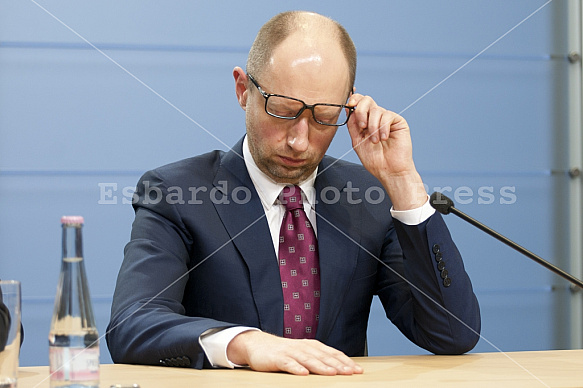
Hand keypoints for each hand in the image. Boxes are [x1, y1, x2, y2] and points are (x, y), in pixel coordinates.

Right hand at [226, 331, 362, 375]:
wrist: (258, 344)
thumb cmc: (284, 351)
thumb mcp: (303, 353)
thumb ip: (318, 359)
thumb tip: (338, 368)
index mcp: (312, 346)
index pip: (332, 353)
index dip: (345, 361)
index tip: (357, 369)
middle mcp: (303, 347)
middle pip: (323, 356)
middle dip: (338, 365)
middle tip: (351, 372)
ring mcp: (291, 352)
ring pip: (308, 359)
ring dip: (321, 366)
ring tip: (332, 373)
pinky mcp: (278, 358)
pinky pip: (288, 364)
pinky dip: (296, 368)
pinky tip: (303, 374)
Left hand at [346, 94, 426, 209]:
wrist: (389, 171)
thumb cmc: (375, 160)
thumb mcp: (357, 141)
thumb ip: (352, 125)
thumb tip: (348, 109)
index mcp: (365, 121)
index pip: (359, 103)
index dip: (354, 99)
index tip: (350, 105)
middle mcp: (376, 118)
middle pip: (367, 100)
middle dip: (361, 111)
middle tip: (362, 127)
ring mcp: (387, 119)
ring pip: (376, 110)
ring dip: (373, 127)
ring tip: (375, 141)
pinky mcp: (398, 122)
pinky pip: (388, 116)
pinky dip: (383, 128)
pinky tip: (384, 138)